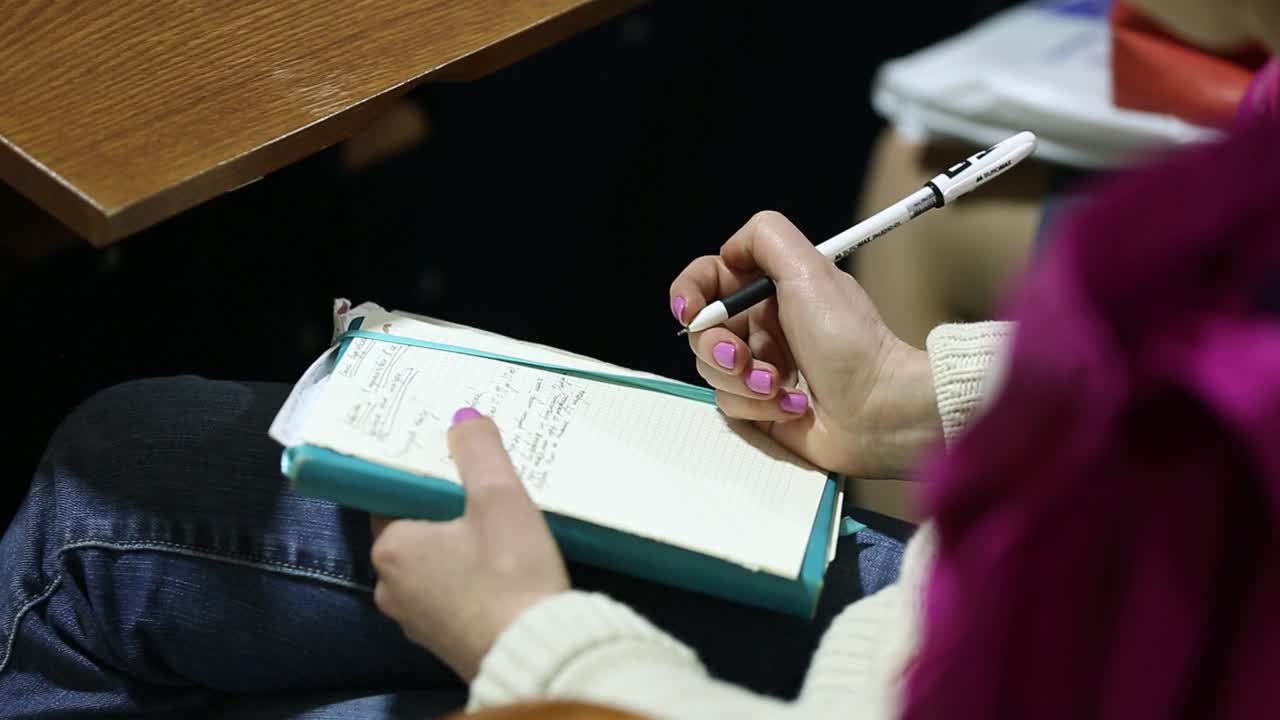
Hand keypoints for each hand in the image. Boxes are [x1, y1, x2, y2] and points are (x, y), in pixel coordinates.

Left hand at [370, 408, 569, 679]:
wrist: (537, 652)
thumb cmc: (509, 572)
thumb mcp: (499, 497)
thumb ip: (479, 451)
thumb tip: (463, 419)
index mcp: (392, 549)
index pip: (392, 500)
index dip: (422, 480)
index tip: (455, 468)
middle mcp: (391, 589)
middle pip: (415, 534)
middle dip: (445, 516)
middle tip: (484, 495)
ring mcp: (417, 623)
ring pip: (434, 569)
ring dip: (460, 551)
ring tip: (500, 532)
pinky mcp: (446, 645)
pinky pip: (452, 599)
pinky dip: (471, 583)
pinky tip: (503, 573)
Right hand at [670, 211, 939, 478]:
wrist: (880, 408)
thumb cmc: (848, 338)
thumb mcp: (809, 269)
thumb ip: (764, 237)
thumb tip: (727, 250)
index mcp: (769, 289)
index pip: (706, 280)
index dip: (688, 293)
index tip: (690, 312)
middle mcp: (760, 325)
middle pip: (701, 331)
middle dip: (718, 347)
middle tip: (744, 359)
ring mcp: (758, 368)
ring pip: (711, 371)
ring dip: (744, 380)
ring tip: (781, 385)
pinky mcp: (759, 407)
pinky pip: (730, 403)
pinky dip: (759, 406)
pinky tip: (794, 406)